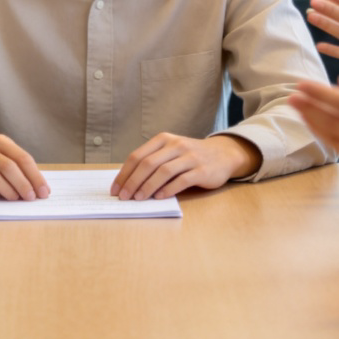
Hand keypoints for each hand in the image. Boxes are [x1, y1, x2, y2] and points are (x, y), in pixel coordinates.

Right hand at [0, 135, 48, 200]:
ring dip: (8, 190)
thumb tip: (37, 187)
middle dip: (23, 184)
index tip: (44, 191)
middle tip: (31, 198)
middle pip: (9, 167)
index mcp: (0, 141)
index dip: (35, 176)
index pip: (22, 158)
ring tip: (16, 199)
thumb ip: (16, 166)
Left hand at [111, 132, 260, 200]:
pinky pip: (182, 180)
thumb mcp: (171, 152)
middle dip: (132, 182)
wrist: (222, 154)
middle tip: (124, 197)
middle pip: (148, 164)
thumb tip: (129, 183)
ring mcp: (190, 156)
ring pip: (163, 171)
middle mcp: (175, 145)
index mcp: (163, 140)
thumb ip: (153, 162)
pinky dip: (168, 189)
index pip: (137, 156)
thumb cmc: (190, 156)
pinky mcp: (202, 170)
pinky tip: (159, 197)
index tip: (116, 189)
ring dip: (148, 187)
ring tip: (138, 199)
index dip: (124, 173)